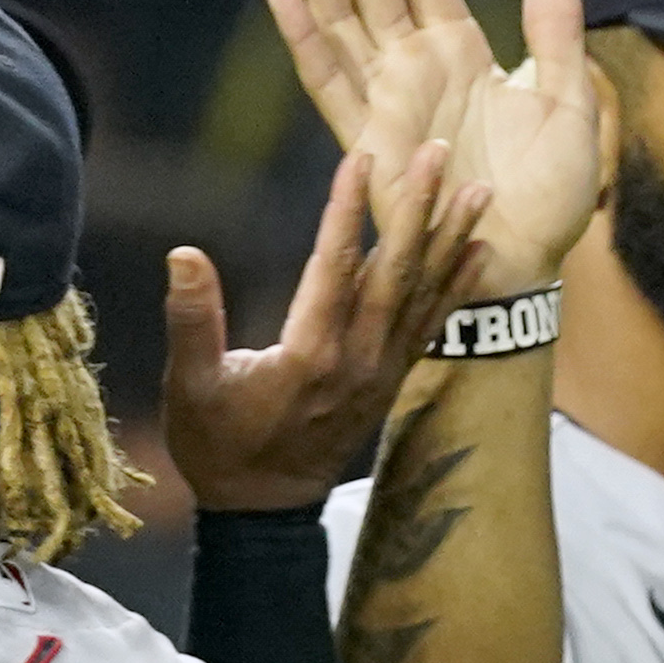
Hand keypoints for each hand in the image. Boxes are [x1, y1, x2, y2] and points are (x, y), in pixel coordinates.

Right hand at [162, 144, 482, 512]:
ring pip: (424, 294)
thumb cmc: (219, 446)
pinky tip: (478, 251)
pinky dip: (456, 286)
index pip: (335, 265)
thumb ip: (190, 320)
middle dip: (418, 207)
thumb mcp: (190, 386)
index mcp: (309, 353)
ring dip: (452, 239)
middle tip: (440, 152)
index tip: (364, 156)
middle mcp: (358, 359)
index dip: (348, 207)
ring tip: (479, 191)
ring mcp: (381, 372)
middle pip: (396, 271)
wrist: (263, 510)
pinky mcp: (392, 381)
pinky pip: (432, 325)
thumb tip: (184, 254)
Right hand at [263, 0, 607, 293]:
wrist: (525, 264)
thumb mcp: (570, 105)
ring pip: (343, 16)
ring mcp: (387, 98)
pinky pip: (327, 81)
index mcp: (461, 51)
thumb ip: (557, 36)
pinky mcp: (367, 137)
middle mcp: (414, 66)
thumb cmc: (549, 197)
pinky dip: (304, 39)